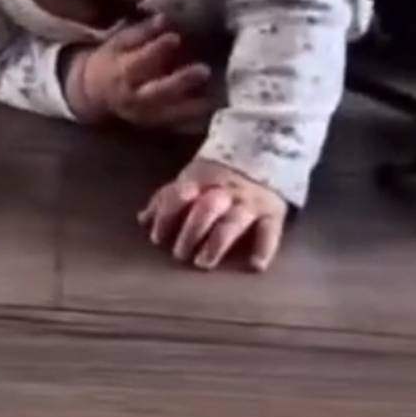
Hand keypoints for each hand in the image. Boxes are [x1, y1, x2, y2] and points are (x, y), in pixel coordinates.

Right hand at [65, 15, 213, 129]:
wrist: (96, 94)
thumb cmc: (112, 61)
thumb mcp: (119, 43)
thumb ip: (141, 33)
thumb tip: (164, 18)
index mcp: (121, 74)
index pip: (139, 62)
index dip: (156, 50)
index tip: (175, 37)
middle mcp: (134, 98)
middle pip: (157, 92)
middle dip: (181, 82)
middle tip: (204, 70)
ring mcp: (146, 115)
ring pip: (170, 114)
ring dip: (194, 106)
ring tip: (216, 95)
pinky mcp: (156, 125)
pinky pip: (178, 125)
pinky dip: (196, 119)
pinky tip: (213, 109)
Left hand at [138, 157, 287, 271]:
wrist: (265, 150)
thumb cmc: (219, 174)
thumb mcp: (191, 179)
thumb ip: (167, 199)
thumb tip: (143, 220)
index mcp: (202, 180)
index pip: (180, 195)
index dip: (166, 216)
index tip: (157, 238)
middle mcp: (226, 191)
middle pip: (206, 209)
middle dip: (191, 232)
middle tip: (180, 254)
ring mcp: (250, 202)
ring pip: (233, 222)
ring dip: (217, 244)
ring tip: (203, 262)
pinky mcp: (273, 212)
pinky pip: (270, 231)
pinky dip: (264, 248)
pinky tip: (255, 265)